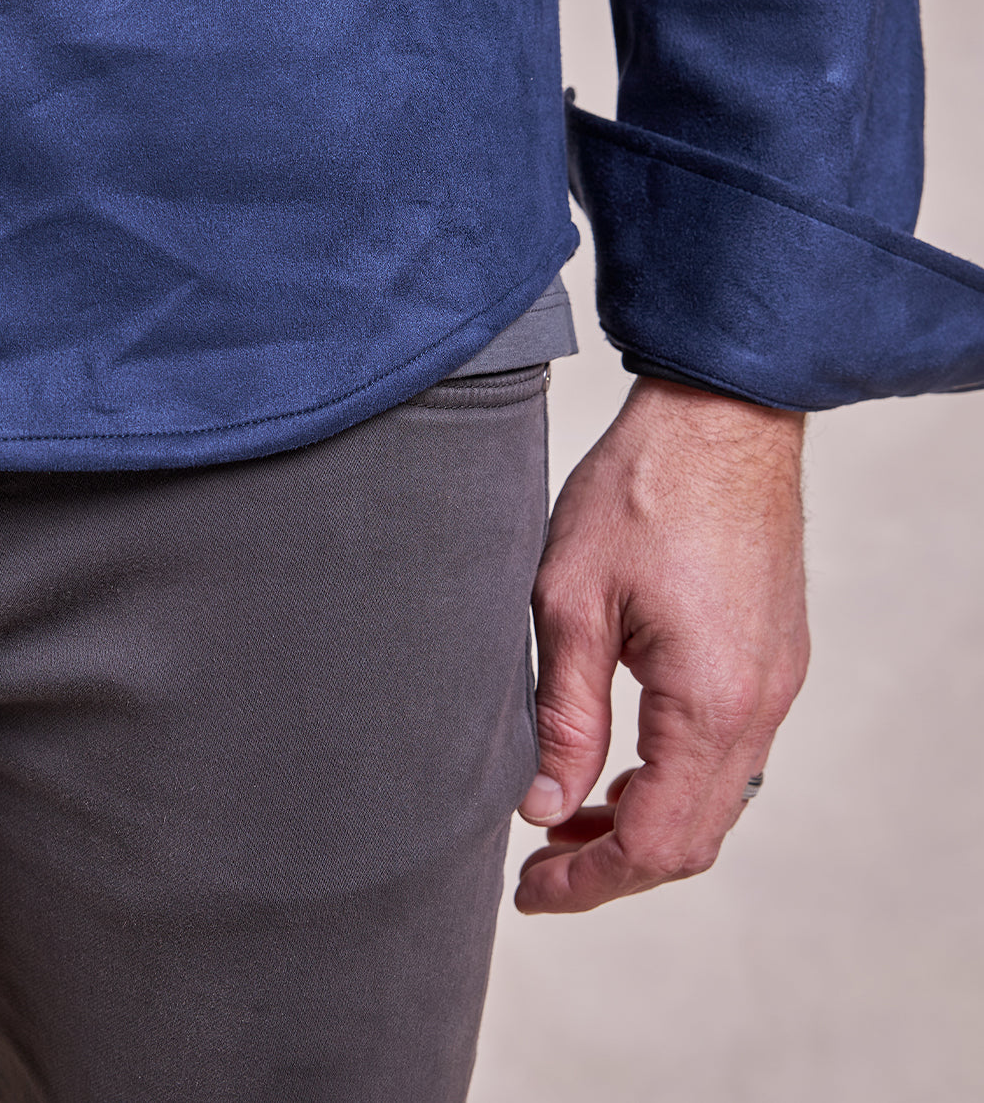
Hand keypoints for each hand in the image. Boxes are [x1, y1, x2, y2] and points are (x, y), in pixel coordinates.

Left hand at [514, 375, 808, 914]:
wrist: (720, 417)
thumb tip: (545, 807)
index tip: (530, 890)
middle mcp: (759, 703)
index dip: (589, 881)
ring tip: (568, 812)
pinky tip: (622, 759)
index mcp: (708, 699)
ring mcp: (776, 680)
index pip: (657, 841)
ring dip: (645, 821)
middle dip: (614, 864)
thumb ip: (564, 716)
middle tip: (540, 862)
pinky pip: (731, 751)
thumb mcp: (570, 600)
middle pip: (695, 837)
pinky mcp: (774, 655)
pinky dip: (674, 777)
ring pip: (716, 798)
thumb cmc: (641, 488)